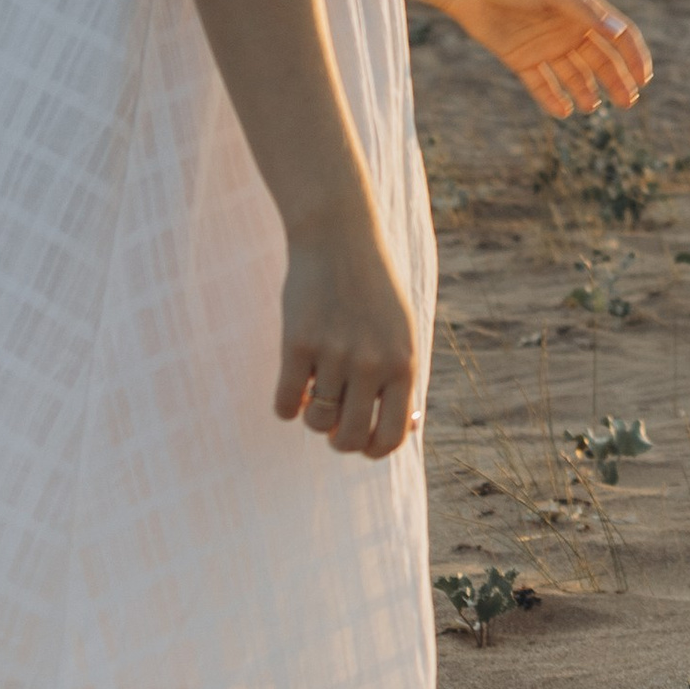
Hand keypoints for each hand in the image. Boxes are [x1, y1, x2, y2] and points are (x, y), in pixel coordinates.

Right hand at [275, 226, 418, 458]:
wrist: (339, 238)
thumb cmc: (373, 290)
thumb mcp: (402, 332)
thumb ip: (400, 379)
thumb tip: (403, 430)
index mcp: (404, 364)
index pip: (393, 436)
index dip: (373, 449)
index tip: (361, 440)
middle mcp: (372, 364)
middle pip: (351, 438)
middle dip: (339, 441)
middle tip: (332, 422)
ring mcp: (334, 354)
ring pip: (316, 423)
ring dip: (312, 418)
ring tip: (315, 392)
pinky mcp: (297, 343)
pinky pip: (285, 404)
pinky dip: (286, 405)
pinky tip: (293, 384)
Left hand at [423, 0, 651, 120]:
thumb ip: (585, 12)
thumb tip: (619, 32)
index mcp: (582, 10)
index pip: (619, 36)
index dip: (634, 56)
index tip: (644, 79)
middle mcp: (568, 30)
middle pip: (601, 61)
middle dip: (616, 81)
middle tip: (627, 103)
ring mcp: (545, 47)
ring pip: (574, 76)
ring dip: (586, 92)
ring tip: (590, 106)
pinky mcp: (521, 60)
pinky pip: (542, 85)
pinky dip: (552, 99)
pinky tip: (563, 110)